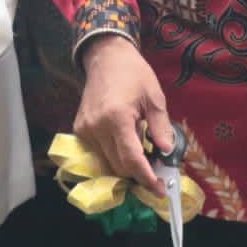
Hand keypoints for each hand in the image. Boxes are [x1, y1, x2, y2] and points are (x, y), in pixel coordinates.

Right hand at [75, 34, 171, 195]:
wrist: (106, 57)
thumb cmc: (134, 73)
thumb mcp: (154, 96)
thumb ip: (161, 126)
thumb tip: (166, 152)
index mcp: (117, 117)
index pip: (131, 159)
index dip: (146, 177)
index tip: (159, 189)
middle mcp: (97, 127)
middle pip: (119, 166)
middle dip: (138, 173)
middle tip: (156, 168)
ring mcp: (85, 129)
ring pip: (107, 162)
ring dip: (126, 163)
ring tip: (142, 149)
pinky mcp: (80, 129)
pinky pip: (98, 151)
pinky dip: (114, 153)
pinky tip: (125, 140)